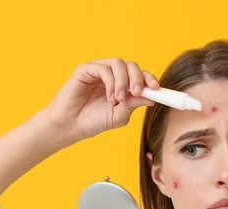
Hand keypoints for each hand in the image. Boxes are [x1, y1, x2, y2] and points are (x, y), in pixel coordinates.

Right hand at [44, 58, 159, 140]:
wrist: (70, 126)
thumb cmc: (93, 122)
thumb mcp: (119, 115)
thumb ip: (134, 104)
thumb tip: (152, 97)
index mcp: (121, 84)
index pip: (139, 75)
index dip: (149, 79)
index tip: (156, 89)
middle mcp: (111, 75)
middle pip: (131, 65)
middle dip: (137, 78)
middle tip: (137, 92)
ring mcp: (98, 71)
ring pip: (118, 63)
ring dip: (123, 81)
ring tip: (118, 99)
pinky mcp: (85, 69)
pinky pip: (103, 68)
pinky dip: (110, 82)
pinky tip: (109, 97)